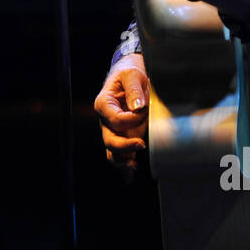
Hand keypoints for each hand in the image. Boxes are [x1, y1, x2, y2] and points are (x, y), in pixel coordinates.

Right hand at [94, 52, 148, 180]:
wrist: (129, 75)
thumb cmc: (129, 73)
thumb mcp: (133, 74)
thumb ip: (134, 89)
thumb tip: (137, 107)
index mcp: (104, 104)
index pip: (116, 120)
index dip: (132, 119)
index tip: (145, 110)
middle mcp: (106, 120)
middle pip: (109, 141)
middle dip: (125, 147)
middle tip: (142, 145)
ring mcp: (113, 130)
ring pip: (112, 152)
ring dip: (123, 161)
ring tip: (134, 167)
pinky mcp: (122, 136)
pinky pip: (119, 155)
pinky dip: (124, 168)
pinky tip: (131, 176)